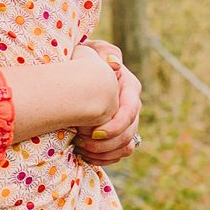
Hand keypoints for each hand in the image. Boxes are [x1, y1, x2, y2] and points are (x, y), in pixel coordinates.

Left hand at [74, 41, 141, 165]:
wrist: (77, 73)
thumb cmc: (83, 58)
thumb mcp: (91, 50)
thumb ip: (104, 52)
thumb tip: (114, 64)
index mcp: (130, 87)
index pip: (130, 112)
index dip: (115, 126)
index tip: (94, 133)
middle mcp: (132, 107)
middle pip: (129, 133)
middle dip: (106, 144)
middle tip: (80, 143)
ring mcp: (127, 122)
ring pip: (127, 147)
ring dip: (105, 153)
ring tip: (81, 149)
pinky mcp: (120, 134)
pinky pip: (120, 154)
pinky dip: (104, 159)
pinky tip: (85, 156)